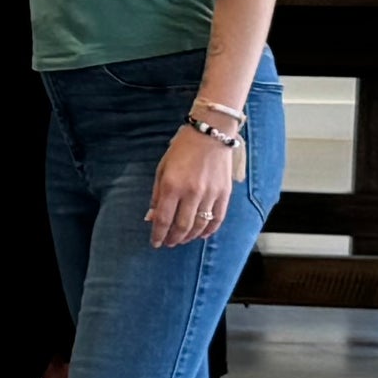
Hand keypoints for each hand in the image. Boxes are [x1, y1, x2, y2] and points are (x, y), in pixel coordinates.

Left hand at [146, 127, 241, 249]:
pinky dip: (209, 230)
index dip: (158, 235)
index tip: (155, 243)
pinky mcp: (224, 194)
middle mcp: (192, 193)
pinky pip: (218, 219)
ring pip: (200, 226)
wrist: (211, 134)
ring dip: (189, 237)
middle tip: (168, 243)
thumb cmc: (182, 149)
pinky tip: (201, 234)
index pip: (163, 219)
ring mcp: (210, 194)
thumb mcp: (162, 169)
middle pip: (182, 227)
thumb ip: (157, 194)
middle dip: (173, 239)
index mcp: (172, 186)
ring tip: (182, 240)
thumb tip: (152, 216)